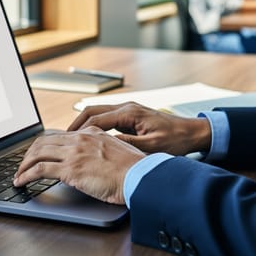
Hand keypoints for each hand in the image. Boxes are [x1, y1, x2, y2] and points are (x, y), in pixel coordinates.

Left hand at [13, 127, 143, 203]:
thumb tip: (91, 161)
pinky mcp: (70, 169)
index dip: (45, 144)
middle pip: (44, 141)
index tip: (38, 153)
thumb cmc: (135, 170)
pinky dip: (26, 175)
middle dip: (29, 153)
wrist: (140, 177)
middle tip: (23, 164)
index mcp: (92, 133)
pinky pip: (39, 169)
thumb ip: (101, 151)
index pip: (60, 134)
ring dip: (24, 164)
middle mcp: (81, 138)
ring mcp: (74, 152)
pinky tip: (21, 182)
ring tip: (18, 175)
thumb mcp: (117, 152)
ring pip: (38, 153)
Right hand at [68, 102, 211, 155]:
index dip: (78, 131)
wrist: (193, 132)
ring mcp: (129, 110)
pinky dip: (94, 127)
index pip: (96, 120)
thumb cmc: (176, 141)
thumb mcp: (151, 147)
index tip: (66, 142)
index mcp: (130, 113)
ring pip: (98, 113)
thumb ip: (126, 145)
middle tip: (61, 139)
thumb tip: (103, 145)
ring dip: (83, 125)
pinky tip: (90, 139)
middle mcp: (127, 107)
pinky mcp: (131, 116)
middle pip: (92, 111)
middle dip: (75, 125)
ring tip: (70, 140)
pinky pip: (106, 118)